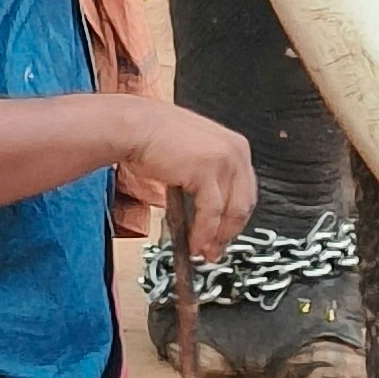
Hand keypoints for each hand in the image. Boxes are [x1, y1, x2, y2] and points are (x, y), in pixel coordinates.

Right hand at [107, 98, 256, 258]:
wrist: (134, 126)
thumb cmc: (154, 137)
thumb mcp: (192, 157)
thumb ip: (207, 180)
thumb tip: (208, 214)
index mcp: (235, 146)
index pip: (245, 192)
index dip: (233, 220)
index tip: (223, 236)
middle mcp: (236, 151)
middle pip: (244, 204)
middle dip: (228, 233)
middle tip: (214, 251)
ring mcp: (225, 160)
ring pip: (231, 212)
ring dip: (216, 237)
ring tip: (202, 251)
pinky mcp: (208, 170)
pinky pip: (212, 213)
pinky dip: (203, 233)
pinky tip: (193, 242)